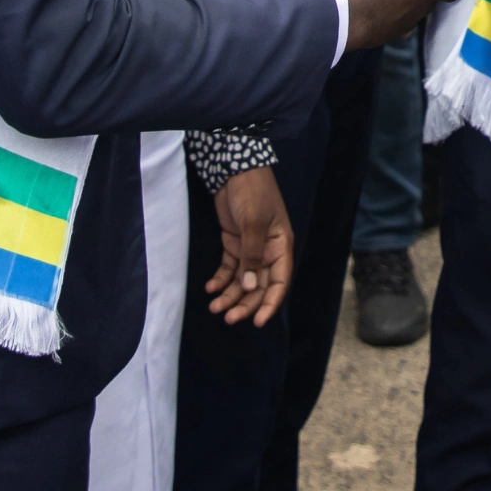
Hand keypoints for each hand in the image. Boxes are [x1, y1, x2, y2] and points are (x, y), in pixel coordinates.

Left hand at [205, 167, 292, 326]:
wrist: (234, 169)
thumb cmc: (252, 193)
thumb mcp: (253, 223)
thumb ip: (252, 256)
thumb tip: (250, 287)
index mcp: (280, 247)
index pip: (279, 282)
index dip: (269, 303)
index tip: (258, 321)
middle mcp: (267, 252)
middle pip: (258, 286)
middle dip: (245, 303)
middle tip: (227, 318)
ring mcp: (250, 248)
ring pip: (242, 280)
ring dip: (230, 295)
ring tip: (214, 307)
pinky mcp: (234, 243)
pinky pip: (229, 268)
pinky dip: (221, 279)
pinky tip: (210, 288)